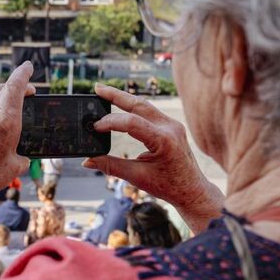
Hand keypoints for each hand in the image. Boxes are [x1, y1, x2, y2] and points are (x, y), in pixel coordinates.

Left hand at [0, 63, 34, 207]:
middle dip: (16, 86)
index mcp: (5, 123)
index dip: (24, 74)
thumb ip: (21, 155)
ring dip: (0, 87)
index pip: (16, 88)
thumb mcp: (13, 168)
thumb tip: (22, 155)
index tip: (28, 67)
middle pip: (3, 89)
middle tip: (26, 91)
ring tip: (8, 88)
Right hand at [84, 84, 223, 234]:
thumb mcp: (137, 177)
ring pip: (144, 105)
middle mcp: (170, 128)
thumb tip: (88, 160)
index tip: (95, 127)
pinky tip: (121, 105)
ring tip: (105, 93)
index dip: (111, 122)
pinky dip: (133, 108)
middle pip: (139, 104)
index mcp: (164, 141)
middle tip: (97, 89)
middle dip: (116, 95)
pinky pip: (150, 112)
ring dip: (124, 98)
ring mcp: (172, 124)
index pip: (132, 123)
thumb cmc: (168, 186)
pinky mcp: (171, 126)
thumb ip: (110, 166)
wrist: (192, 190)